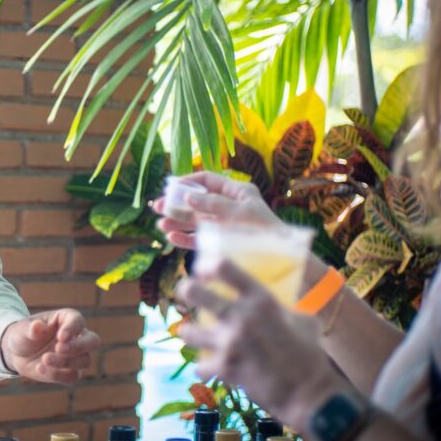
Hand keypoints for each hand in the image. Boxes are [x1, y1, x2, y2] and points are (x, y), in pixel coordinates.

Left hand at [0, 309, 100, 384]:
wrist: (17, 353)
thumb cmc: (23, 335)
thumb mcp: (22, 329)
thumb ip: (30, 329)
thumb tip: (37, 326)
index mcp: (66, 319)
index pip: (78, 320)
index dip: (72, 328)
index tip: (61, 337)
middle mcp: (76, 337)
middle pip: (92, 341)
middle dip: (78, 346)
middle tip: (59, 349)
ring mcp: (75, 356)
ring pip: (85, 361)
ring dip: (66, 362)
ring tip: (45, 359)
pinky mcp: (69, 373)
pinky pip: (72, 377)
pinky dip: (57, 375)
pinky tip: (40, 368)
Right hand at [152, 171, 282, 248]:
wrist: (283, 260)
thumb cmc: (265, 232)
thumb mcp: (240, 213)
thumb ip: (214, 204)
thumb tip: (189, 196)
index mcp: (238, 192)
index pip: (207, 180)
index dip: (188, 181)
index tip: (170, 187)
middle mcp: (229, 206)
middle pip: (197, 201)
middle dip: (176, 204)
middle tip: (157, 207)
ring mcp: (224, 225)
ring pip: (195, 220)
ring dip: (178, 221)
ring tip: (162, 224)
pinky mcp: (222, 242)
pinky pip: (200, 238)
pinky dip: (185, 237)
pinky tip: (172, 237)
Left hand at [175, 260, 344, 426]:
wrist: (310, 394)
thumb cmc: (310, 355)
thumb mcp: (303, 320)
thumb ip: (283, 309)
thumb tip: (279, 306)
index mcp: (261, 300)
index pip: (224, 267)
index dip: (207, 265)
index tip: (202, 271)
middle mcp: (241, 316)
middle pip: (193, 291)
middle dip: (186, 290)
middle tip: (187, 293)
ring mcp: (230, 342)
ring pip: (187, 331)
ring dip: (190, 333)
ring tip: (194, 334)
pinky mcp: (225, 368)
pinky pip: (200, 366)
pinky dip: (205, 368)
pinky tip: (211, 369)